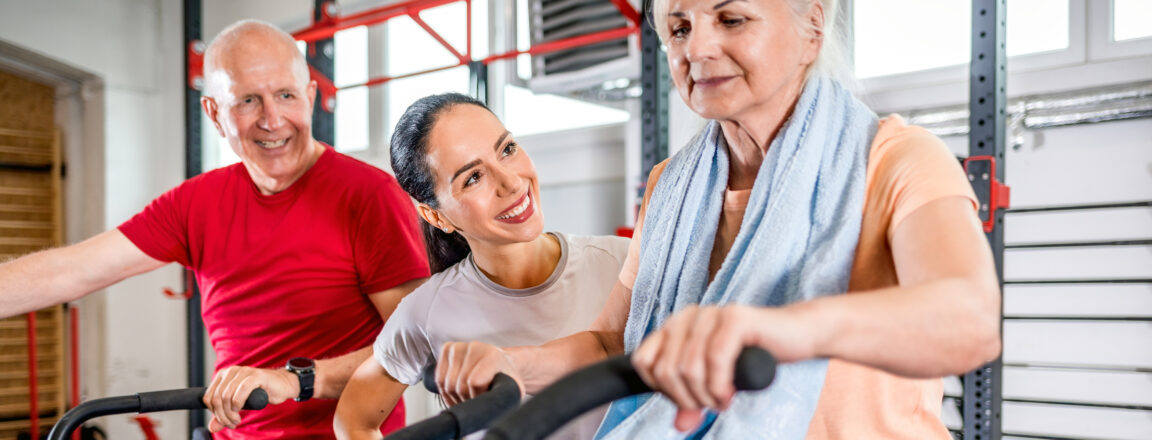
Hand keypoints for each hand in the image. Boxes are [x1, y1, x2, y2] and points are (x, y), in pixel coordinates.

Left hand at [203, 365, 297, 432]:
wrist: (282, 386)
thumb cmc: (259, 393)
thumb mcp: (238, 405)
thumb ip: (224, 414)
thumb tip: (212, 427)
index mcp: (223, 375)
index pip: (208, 397)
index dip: (213, 413)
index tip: (224, 420)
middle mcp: (231, 371)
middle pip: (216, 398)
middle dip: (222, 416)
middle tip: (232, 423)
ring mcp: (243, 372)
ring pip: (226, 396)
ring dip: (230, 414)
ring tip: (237, 420)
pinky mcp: (256, 376)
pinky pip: (240, 391)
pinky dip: (238, 405)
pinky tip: (241, 411)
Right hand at [435, 341, 523, 406]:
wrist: (502, 363)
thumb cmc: (505, 378)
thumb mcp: (511, 391)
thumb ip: (503, 400)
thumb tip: (487, 414)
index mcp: (493, 356)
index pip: (473, 382)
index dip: (476, 397)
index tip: (484, 399)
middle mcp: (475, 347)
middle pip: (458, 385)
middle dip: (465, 399)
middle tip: (475, 400)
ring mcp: (459, 347)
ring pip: (446, 384)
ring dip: (455, 397)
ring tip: (468, 395)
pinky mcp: (447, 349)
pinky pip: (438, 379)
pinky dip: (446, 391)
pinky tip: (458, 391)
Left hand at [631, 304, 817, 431]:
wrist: (797, 336)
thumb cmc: (753, 357)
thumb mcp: (716, 383)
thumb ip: (693, 400)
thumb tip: (679, 425)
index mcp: (675, 326)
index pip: (644, 362)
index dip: (662, 390)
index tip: (688, 400)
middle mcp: (688, 316)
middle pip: (666, 370)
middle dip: (688, 398)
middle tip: (711, 404)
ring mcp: (711, 314)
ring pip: (688, 368)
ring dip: (706, 396)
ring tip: (723, 399)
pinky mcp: (735, 318)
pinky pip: (715, 360)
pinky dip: (720, 386)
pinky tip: (730, 393)